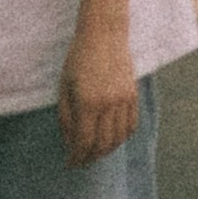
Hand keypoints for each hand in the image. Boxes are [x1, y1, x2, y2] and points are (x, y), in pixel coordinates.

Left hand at [58, 14, 139, 169]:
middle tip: (81, 162)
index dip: (77, 157)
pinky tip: (112, 139)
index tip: (70, 164)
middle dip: (91, 158)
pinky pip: (131, 125)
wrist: (104, 34)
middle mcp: (108, 104)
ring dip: (107, 150)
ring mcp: (124, 100)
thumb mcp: (64, 86)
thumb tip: (70, 143)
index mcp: (87, 102)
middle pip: (103, 144)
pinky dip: (122, 137)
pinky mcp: (133, 95)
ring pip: (118, 138)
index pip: (84, 142)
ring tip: (95, 153)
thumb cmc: (78, 58)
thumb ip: (66, 117)